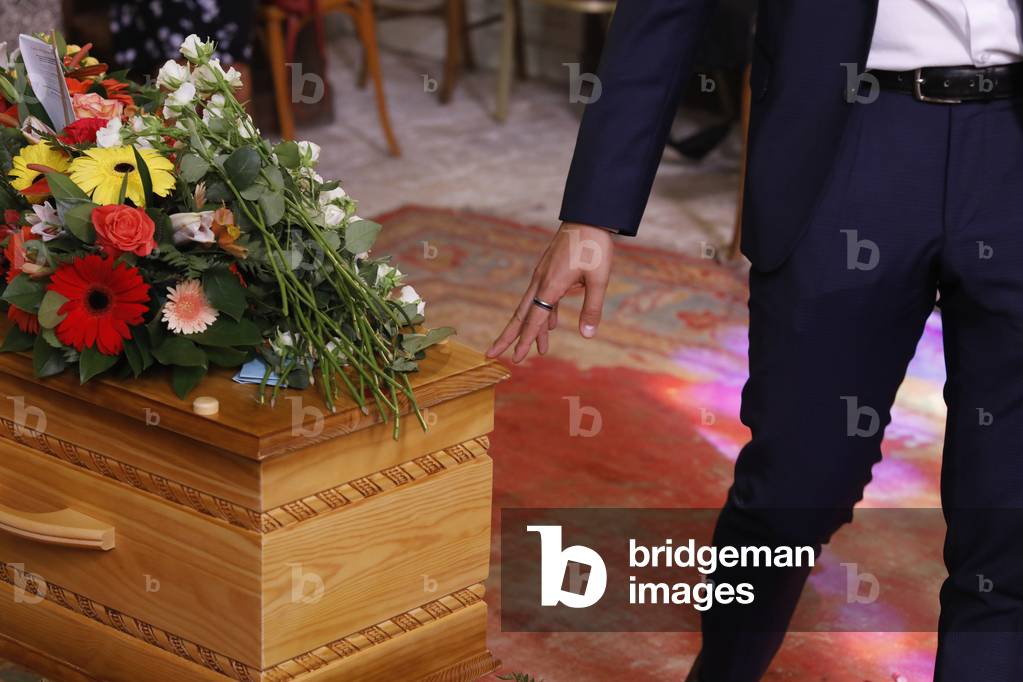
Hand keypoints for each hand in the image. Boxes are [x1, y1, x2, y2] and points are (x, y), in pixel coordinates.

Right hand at [487, 222, 613, 362]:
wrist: (589, 216)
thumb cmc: (595, 246)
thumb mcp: (599, 279)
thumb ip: (592, 308)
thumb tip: (587, 335)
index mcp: (550, 285)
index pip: (533, 320)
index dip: (524, 341)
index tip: (515, 358)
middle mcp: (541, 281)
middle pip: (520, 315)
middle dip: (507, 336)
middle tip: (491, 353)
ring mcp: (543, 275)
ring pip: (531, 307)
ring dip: (531, 329)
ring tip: (538, 350)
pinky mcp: (549, 270)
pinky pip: (542, 297)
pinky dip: (545, 314)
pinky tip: (551, 324)